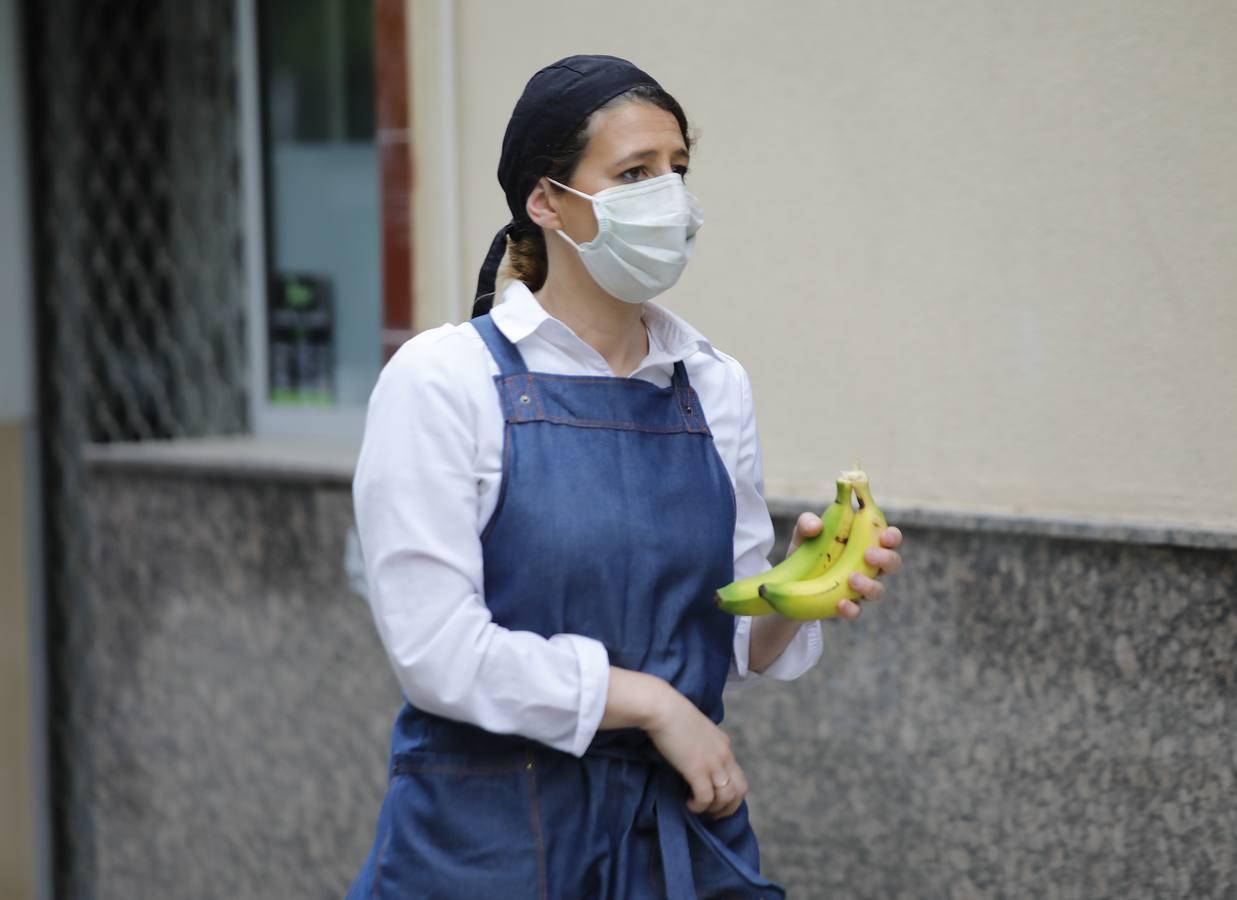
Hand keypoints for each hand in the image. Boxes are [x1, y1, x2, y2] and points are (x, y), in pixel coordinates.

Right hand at [645, 688, 747, 818]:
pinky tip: (689, 804)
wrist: (663, 708)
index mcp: (724, 744)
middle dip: (729, 807)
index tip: (716, 800)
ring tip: (699, 809)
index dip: (730, 793)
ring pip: (726, 797)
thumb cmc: (673, 714)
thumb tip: (695, 758)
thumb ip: (702, 744)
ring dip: (714, 809)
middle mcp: (724, 755)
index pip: (738, 776)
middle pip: (740, 790)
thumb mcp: (696, 729)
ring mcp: (712, 763)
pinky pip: (706, 798)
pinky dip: (699, 806)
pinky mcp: (697, 770)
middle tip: (713, 813)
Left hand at [788, 514, 903, 620]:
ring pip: (878, 590)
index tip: (884, 536)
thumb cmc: (805, 551)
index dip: (892, 537)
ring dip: (869, 585)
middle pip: (892, 563)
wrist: (788, 583)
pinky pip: (857, 611)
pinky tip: (840, 604)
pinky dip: (851, 608)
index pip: (888, 538)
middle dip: (885, 559)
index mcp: (864, 542)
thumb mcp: (802, 533)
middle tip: (867, 555)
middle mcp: (867, 565)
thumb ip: (807, 522)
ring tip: (851, 578)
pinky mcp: (847, 605)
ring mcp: (859, 587)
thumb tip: (815, 526)